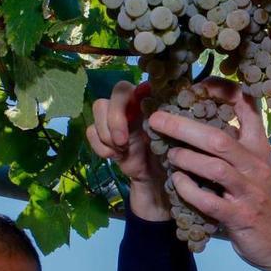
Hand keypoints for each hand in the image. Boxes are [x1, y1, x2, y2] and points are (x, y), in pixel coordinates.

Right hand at [86, 81, 168, 220]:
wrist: (158, 189)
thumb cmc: (173, 163)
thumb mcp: (180, 144)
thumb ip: (174, 126)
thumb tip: (169, 114)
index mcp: (155, 104)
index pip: (143, 82)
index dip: (137, 92)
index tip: (142, 112)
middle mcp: (135, 106)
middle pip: (117, 91)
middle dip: (116, 116)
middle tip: (123, 141)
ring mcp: (117, 121)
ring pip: (98, 107)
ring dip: (106, 132)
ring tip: (120, 151)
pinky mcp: (104, 138)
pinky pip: (90, 131)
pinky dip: (99, 146)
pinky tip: (113, 157)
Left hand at [147, 78, 270, 270]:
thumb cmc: (262, 201)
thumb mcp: (256, 168)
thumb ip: (235, 148)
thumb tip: (200, 124)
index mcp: (259, 148)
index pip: (248, 108)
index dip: (224, 91)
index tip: (199, 83)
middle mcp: (255, 165)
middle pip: (219, 137)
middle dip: (184, 126)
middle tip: (157, 119)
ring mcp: (248, 191)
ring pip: (214, 166)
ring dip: (185, 157)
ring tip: (168, 154)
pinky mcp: (239, 215)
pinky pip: (208, 200)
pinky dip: (188, 189)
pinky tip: (177, 183)